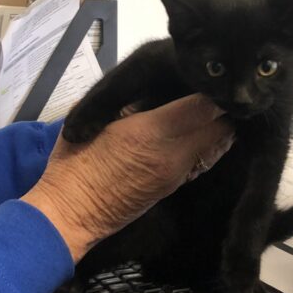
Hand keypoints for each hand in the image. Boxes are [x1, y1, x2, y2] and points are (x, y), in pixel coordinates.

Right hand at [22, 94, 234, 261]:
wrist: (70, 213)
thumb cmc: (74, 162)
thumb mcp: (94, 122)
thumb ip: (121, 101)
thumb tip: (142, 89)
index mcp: (152, 131)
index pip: (204, 106)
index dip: (210, 90)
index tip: (204, 80)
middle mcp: (175, 154)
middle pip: (222, 127)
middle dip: (220, 109)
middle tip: (206, 94)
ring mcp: (177, 174)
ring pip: (217, 145)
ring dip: (215, 128)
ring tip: (200, 112)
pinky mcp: (174, 188)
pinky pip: (203, 161)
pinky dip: (205, 146)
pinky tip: (189, 135)